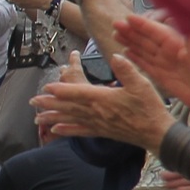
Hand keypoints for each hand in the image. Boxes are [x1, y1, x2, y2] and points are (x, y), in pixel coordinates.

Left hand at [31, 50, 170, 146]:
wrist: (157, 133)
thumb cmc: (150, 108)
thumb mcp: (142, 84)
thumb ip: (127, 69)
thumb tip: (115, 56)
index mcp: (103, 98)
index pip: (77, 93)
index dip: (60, 90)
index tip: (46, 87)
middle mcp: (96, 112)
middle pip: (68, 106)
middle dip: (49, 103)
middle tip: (32, 101)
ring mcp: (97, 123)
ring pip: (70, 119)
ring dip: (52, 117)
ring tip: (37, 118)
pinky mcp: (102, 131)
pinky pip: (80, 131)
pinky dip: (67, 130)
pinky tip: (56, 131)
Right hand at [116, 15, 189, 112]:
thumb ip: (189, 36)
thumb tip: (179, 19)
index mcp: (177, 42)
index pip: (156, 30)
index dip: (143, 24)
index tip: (129, 18)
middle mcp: (168, 50)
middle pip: (146, 38)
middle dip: (131, 31)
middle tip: (116, 24)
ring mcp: (163, 62)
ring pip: (142, 49)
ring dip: (129, 41)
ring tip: (116, 35)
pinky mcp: (160, 74)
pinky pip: (144, 63)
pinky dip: (134, 57)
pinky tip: (125, 52)